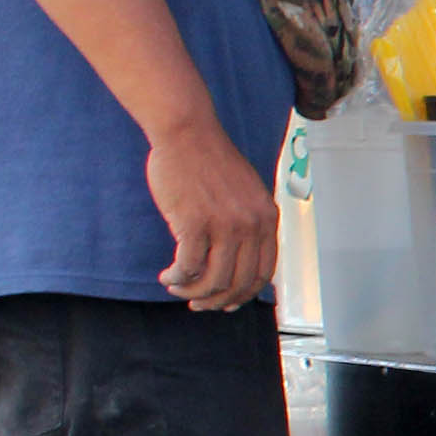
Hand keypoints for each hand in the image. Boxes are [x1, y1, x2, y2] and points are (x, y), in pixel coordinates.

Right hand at [145, 121, 278, 310]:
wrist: (187, 132)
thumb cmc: (209, 160)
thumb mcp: (246, 192)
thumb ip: (249, 221)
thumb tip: (240, 258)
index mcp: (267, 218)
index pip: (264, 273)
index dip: (244, 293)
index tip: (227, 301)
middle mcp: (251, 225)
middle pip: (239, 283)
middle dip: (217, 300)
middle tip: (198, 303)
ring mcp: (224, 225)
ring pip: (213, 280)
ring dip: (192, 292)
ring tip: (176, 286)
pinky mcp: (194, 223)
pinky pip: (188, 267)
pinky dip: (177, 278)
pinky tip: (168, 276)